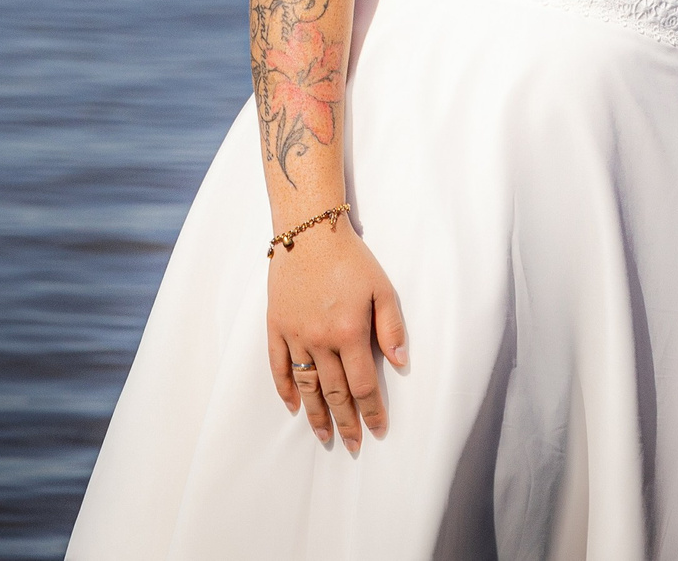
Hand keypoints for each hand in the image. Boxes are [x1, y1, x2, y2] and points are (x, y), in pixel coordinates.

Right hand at [267, 219, 408, 450]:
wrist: (308, 232)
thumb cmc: (351, 259)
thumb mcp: (382, 288)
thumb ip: (391, 327)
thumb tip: (401, 363)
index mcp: (349, 333)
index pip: (363, 385)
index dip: (372, 411)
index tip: (378, 431)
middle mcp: (320, 340)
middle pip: (334, 393)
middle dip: (346, 422)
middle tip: (352, 445)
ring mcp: (295, 335)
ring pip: (306, 385)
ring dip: (315, 414)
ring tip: (324, 436)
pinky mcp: (275, 326)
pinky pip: (278, 366)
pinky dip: (285, 388)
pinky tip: (293, 405)